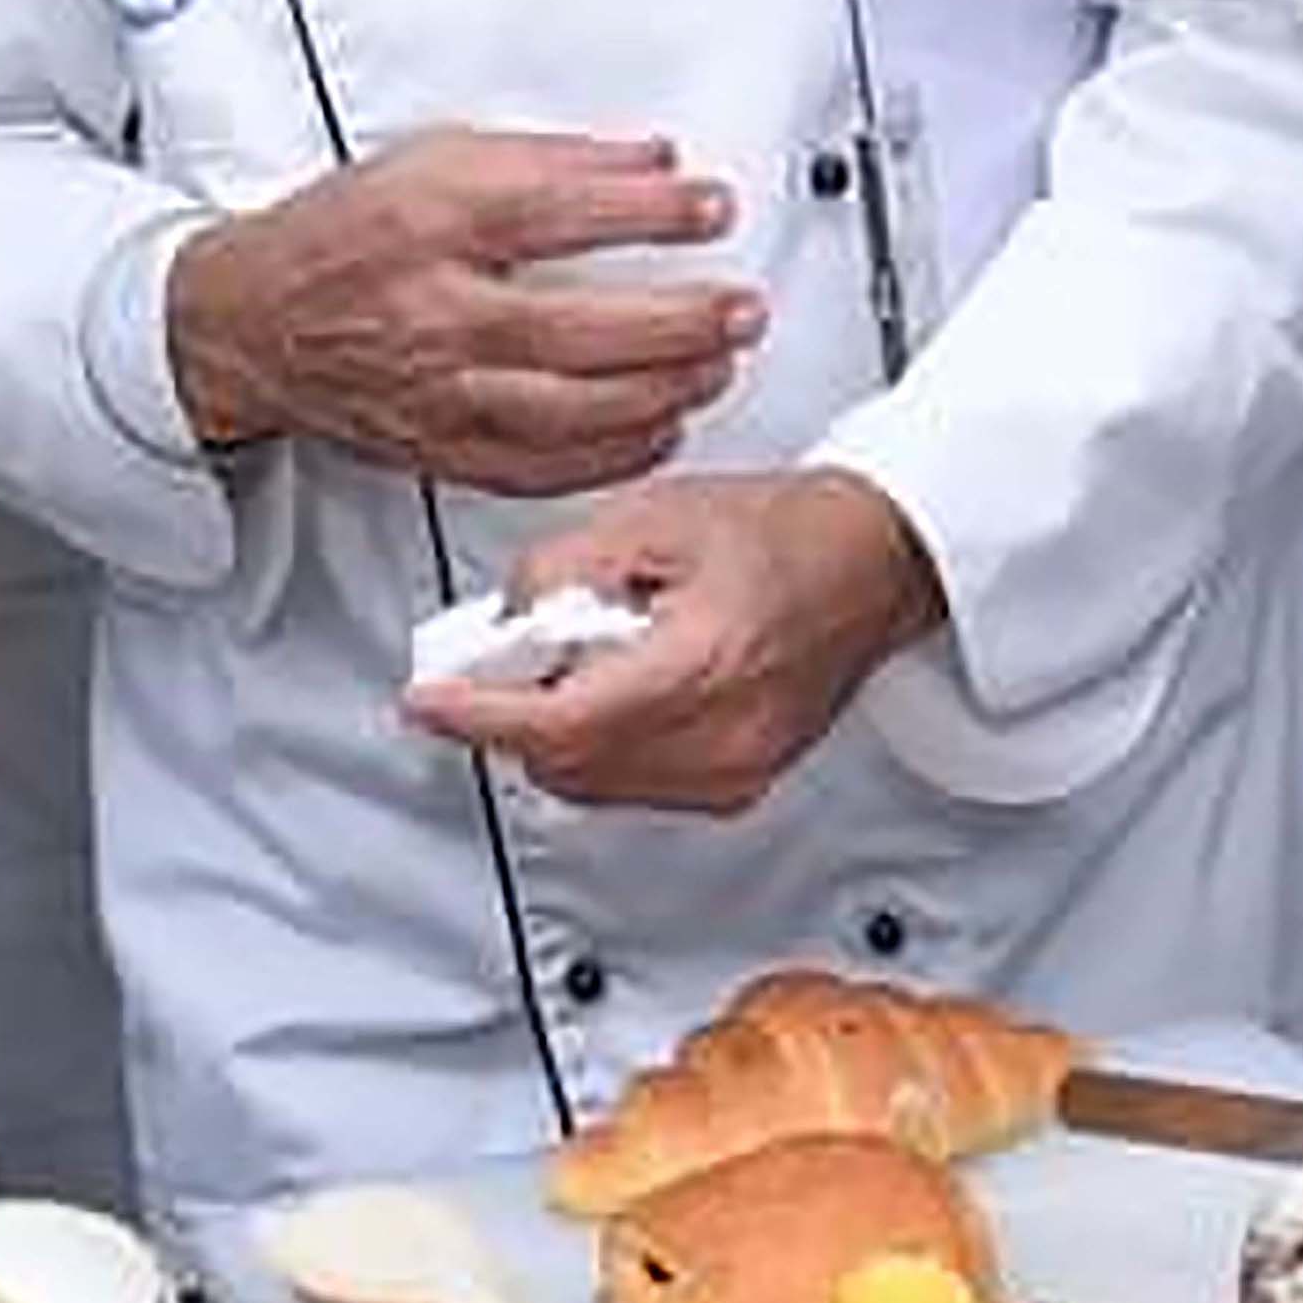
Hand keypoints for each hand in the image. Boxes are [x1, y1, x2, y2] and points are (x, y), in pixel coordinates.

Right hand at [168, 129, 758, 495]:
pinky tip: (658, 430)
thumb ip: (547, 159)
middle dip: (679, 321)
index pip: (559, 212)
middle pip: (580, 328)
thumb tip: (647, 161)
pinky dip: (611, 456)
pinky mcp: (440, 447)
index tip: (711, 204)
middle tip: (741, 308)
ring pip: (570, 409)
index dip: (650, 209)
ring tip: (716, 367)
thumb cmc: (343, 238)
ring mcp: (438, 391)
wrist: (253, 323)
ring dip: (661, 392)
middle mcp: (436, 313)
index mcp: (433, 224)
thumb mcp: (433, 159)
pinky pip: (540, 468)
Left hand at [404, 466, 946, 816]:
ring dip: (553, 733)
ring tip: (573, 661)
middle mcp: (722, 735)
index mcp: (704, 661)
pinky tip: (612, 690)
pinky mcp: (735, 787)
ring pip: (590, 785)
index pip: (559, 724)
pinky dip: (597, 747)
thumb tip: (505, 620)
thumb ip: (561, 568)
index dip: (478, 717)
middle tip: (500, 659)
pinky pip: (630, 787)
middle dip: (512, 715)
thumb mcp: (652, 515)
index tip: (428, 701)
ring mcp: (733, 772)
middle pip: (565, 764)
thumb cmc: (786, 532)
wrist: (873, 563)